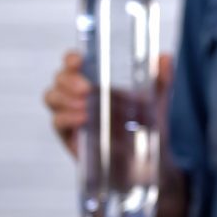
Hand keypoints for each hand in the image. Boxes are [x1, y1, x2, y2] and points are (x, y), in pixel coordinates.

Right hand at [43, 51, 173, 157]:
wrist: (146, 159)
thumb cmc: (146, 124)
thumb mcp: (156, 99)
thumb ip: (161, 78)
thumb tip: (165, 58)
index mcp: (96, 80)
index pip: (73, 63)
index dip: (71, 59)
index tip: (78, 61)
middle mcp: (79, 95)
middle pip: (59, 78)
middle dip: (68, 80)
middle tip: (87, 89)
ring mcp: (71, 114)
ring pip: (51, 97)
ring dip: (65, 98)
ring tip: (86, 105)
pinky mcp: (69, 135)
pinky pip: (57, 122)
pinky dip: (67, 117)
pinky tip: (83, 118)